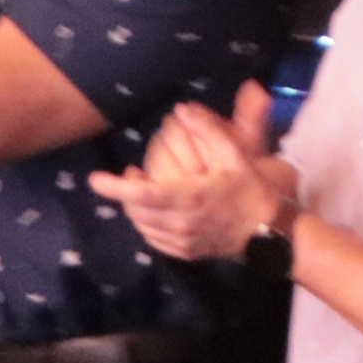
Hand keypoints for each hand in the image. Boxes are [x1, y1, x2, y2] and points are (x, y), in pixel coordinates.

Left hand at [91, 88, 292, 259]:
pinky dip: (146, 222)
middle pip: (136, 210)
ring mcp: (181, 242)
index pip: (143, 194)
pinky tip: (155, 209)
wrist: (268, 232)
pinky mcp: (184, 253)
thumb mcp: (235, 154)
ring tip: (140, 187)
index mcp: (189, 198)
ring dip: (135, 206)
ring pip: (142, 226)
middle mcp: (180, 224)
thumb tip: (182, 109)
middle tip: (128, 174)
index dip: (116, 187)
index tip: (95, 179)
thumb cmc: (250, 190)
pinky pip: (154, 239)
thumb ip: (208, 130)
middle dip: (124, 192)